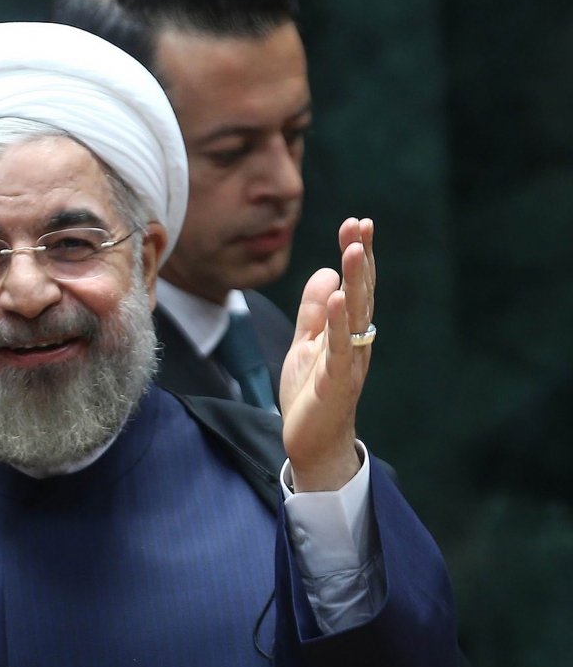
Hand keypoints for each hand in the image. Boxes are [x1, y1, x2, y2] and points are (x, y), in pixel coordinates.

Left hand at [279, 218, 374, 491]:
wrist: (312, 443)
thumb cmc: (311, 395)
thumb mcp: (306, 344)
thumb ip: (313, 311)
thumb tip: (326, 272)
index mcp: (349, 331)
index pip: (355, 286)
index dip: (357, 255)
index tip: (356, 223)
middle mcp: (356, 342)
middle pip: (362, 293)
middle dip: (361, 257)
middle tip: (360, 224)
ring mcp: (349, 361)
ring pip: (356, 315)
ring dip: (357, 280)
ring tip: (354, 248)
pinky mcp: (337, 381)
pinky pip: (340, 347)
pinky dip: (340, 321)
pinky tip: (339, 296)